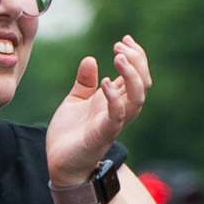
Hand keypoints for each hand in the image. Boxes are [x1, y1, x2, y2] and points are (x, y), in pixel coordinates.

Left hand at [46, 36, 147, 186]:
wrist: (59, 164)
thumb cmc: (70, 134)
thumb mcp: (75, 100)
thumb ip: (84, 82)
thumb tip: (90, 59)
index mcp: (114, 100)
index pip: (137, 76)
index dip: (136, 56)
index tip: (124, 39)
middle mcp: (119, 111)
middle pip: (144, 84)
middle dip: (137, 61)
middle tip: (119, 46)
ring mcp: (113, 123)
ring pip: (137, 99)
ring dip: (132, 76)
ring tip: (118, 57)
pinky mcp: (102, 135)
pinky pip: (117, 116)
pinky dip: (115, 98)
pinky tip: (106, 83)